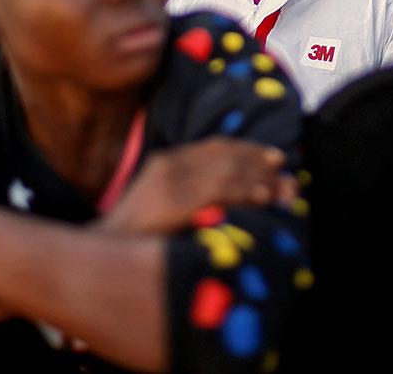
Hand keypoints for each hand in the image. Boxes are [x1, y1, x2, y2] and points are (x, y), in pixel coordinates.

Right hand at [98, 137, 297, 233]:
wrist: (110, 246)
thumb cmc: (137, 232)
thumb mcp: (157, 199)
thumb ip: (184, 188)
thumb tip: (223, 189)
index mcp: (165, 160)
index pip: (212, 147)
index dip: (245, 148)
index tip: (270, 153)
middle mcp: (170, 165)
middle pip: (224, 156)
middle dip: (257, 160)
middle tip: (283, 165)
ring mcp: (173, 183)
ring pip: (227, 172)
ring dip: (258, 178)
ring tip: (280, 185)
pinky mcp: (178, 202)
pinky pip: (220, 192)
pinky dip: (245, 192)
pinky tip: (262, 196)